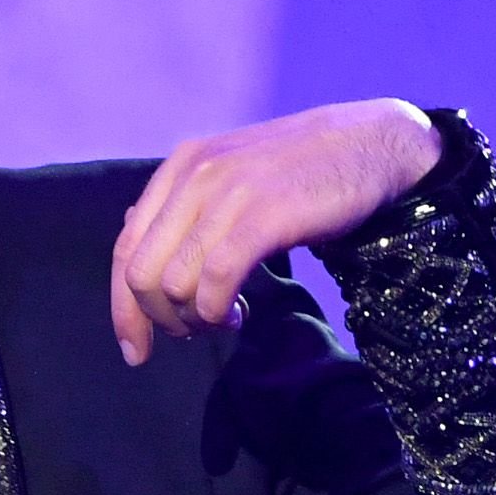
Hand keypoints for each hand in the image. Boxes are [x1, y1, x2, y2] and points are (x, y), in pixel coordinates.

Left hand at [111, 98, 441, 365]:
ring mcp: (227, 192)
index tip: (134, 351)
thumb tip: (135, 242)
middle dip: (160, 319)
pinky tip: (239, 314)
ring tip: (225, 318)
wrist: (373, 143)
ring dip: (193, 319)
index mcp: (180, 167)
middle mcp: (194, 175)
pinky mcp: (263, 214)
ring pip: (173, 283)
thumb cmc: (304, 172)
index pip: (125, 248)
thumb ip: (185, 209)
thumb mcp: (233, 178)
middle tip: (194, 332)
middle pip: (140, 274)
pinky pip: (215, 281)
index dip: (123, 309)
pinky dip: (217, 311)